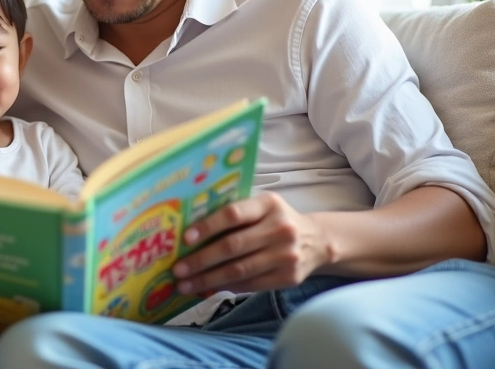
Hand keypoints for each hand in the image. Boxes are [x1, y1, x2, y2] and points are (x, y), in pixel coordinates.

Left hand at [171, 192, 332, 294]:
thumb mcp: (261, 207)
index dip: (208, 226)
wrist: (317, 240)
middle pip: (233, 246)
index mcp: (268, 204)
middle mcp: (280, 228)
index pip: (233, 214)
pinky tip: (207, 289)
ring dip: (208, 279)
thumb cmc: (275, 221)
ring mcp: (286, 255)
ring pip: (239, 270)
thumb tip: (189, 232)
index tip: (185, 238)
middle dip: (200, 260)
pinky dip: (226, 288)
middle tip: (177, 269)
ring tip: (185, 285)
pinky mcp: (288, 277)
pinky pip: (250, 285)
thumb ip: (234, 213)